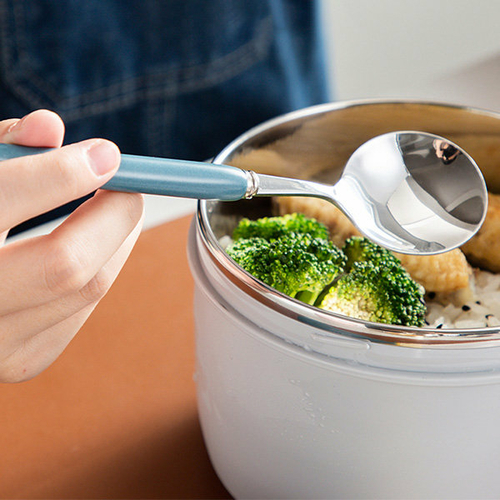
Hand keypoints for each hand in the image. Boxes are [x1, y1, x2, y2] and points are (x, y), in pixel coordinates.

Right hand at [0, 110, 143, 381]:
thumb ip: (2, 150)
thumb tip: (52, 126)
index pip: (5, 199)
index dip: (64, 173)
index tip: (106, 154)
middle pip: (66, 263)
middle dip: (114, 216)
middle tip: (129, 187)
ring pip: (88, 288)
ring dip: (116, 242)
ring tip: (115, 212)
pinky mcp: (23, 360)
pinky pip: (83, 307)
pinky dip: (99, 270)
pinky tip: (92, 250)